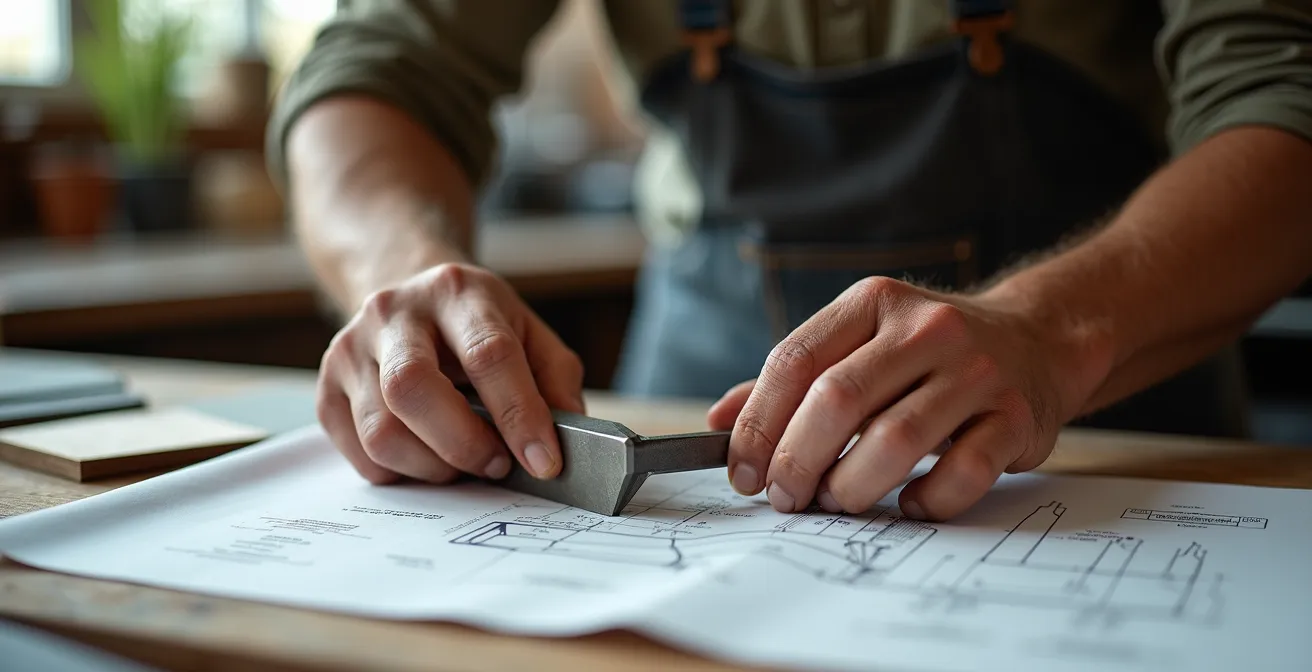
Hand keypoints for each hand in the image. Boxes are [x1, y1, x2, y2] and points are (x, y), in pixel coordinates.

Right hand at [317, 263, 585, 484]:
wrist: (412, 302)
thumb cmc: (479, 328)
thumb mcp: (531, 336)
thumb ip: (556, 381)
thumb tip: (566, 438)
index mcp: (457, 291)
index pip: (488, 354)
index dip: (519, 415)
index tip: (544, 462)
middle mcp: (393, 311)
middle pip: (413, 388)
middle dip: (463, 444)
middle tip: (496, 465)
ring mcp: (350, 348)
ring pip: (381, 431)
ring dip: (433, 467)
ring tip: (463, 465)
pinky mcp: (327, 389)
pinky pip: (359, 454)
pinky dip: (402, 473)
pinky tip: (428, 458)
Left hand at [707, 276, 1106, 520]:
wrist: (1039, 340)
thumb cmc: (927, 353)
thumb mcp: (859, 342)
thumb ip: (790, 380)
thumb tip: (716, 422)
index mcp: (872, 302)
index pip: (795, 361)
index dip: (758, 424)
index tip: (743, 472)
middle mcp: (925, 327)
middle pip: (839, 400)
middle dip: (798, 460)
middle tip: (786, 497)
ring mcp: (976, 371)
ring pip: (895, 439)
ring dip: (851, 486)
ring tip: (837, 501)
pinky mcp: (1016, 417)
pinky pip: (961, 472)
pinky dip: (925, 501)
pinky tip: (909, 505)